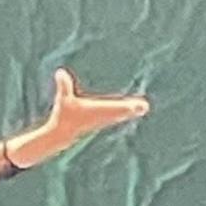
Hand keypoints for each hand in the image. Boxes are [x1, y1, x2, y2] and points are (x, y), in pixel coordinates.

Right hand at [26, 67, 149, 165]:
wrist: (61, 134)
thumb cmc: (62, 115)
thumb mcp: (63, 99)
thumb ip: (64, 86)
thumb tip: (60, 71)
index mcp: (94, 111)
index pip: (111, 108)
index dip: (122, 107)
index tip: (133, 106)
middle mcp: (101, 116)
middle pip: (119, 112)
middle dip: (131, 109)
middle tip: (145, 107)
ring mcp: (102, 119)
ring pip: (120, 114)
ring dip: (132, 111)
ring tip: (144, 107)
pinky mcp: (102, 120)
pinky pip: (117, 115)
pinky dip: (125, 112)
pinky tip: (134, 110)